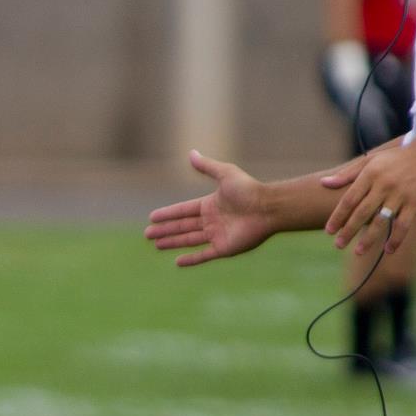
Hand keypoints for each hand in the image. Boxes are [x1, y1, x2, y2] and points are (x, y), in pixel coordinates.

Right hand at [143, 151, 277, 268]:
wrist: (268, 208)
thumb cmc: (249, 189)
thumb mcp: (225, 173)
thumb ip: (207, 166)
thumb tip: (191, 153)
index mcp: (211, 205)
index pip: (184, 210)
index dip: (168, 213)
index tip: (152, 217)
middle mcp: (212, 221)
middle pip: (183, 226)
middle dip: (165, 230)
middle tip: (147, 234)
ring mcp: (218, 235)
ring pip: (189, 240)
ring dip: (173, 242)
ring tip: (156, 245)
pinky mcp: (224, 248)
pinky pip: (204, 255)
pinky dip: (191, 260)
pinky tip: (177, 262)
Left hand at [323, 138, 415, 256]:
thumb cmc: (396, 158)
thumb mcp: (370, 160)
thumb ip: (347, 174)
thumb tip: (323, 183)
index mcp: (370, 175)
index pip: (349, 199)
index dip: (338, 216)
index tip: (329, 231)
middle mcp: (384, 185)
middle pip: (362, 213)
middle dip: (348, 230)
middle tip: (338, 245)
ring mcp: (400, 195)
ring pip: (381, 221)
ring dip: (369, 238)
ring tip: (357, 251)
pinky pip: (403, 225)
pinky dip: (396, 239)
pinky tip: (388, 250)